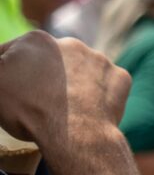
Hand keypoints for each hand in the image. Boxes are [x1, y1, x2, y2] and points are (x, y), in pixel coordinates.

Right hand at [0, 31, 129, 151]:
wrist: (76, 133)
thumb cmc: (28, 110)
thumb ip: (0, 65)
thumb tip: (6, 65)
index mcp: (36, 40)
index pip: (14, 54)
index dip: (8, 73)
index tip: (11, 90)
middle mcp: (70, 43)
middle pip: (49, 61)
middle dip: (42, 76)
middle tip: (38, 101)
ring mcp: (99, 59)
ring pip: (80, 71)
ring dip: (72, 84)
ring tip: (64, 108)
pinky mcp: (120, 77)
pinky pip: (105, 85)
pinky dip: (98, 95)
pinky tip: (88, 110)